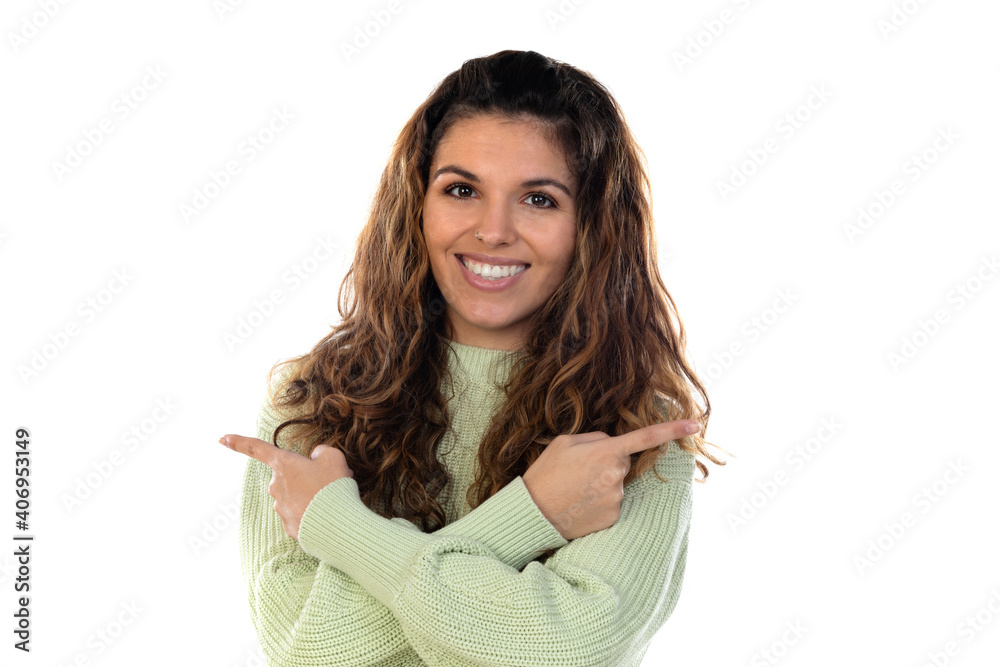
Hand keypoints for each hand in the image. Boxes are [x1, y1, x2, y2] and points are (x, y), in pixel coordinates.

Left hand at [219, 434, 353, 539]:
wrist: (336, 524)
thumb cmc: (333, 486)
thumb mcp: (333, 457)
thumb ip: (320, 452)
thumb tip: (314, 459)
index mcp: (283, 464)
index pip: (256, 448)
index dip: (238, 442)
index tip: (222, 438)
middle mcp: (276, 485)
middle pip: (287, 475)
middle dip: (304, 477)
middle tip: (328, 480)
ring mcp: (280, 507)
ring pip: (295, 495)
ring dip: (310, 494)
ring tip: (330, 498)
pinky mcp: (288, 526)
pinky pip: (299, 513)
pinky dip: (311, 511)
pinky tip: (326, 513)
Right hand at [522, 420, 698, 540]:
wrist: (533, 513)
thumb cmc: (546, 473)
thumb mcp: (565, 443)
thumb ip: (596, 437)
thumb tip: (614, 443)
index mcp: (605, 452)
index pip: (645, 437)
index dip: (672, 430)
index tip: (694, 426)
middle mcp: (615, 475)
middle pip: (623, 461)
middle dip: (607, 461)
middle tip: (578, 471)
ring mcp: (616, 498)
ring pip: (617, 482)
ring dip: (602, 482)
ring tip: (575, 488)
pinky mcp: (613, 517)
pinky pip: (613, 501)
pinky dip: (600, 501)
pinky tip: (580, 503)